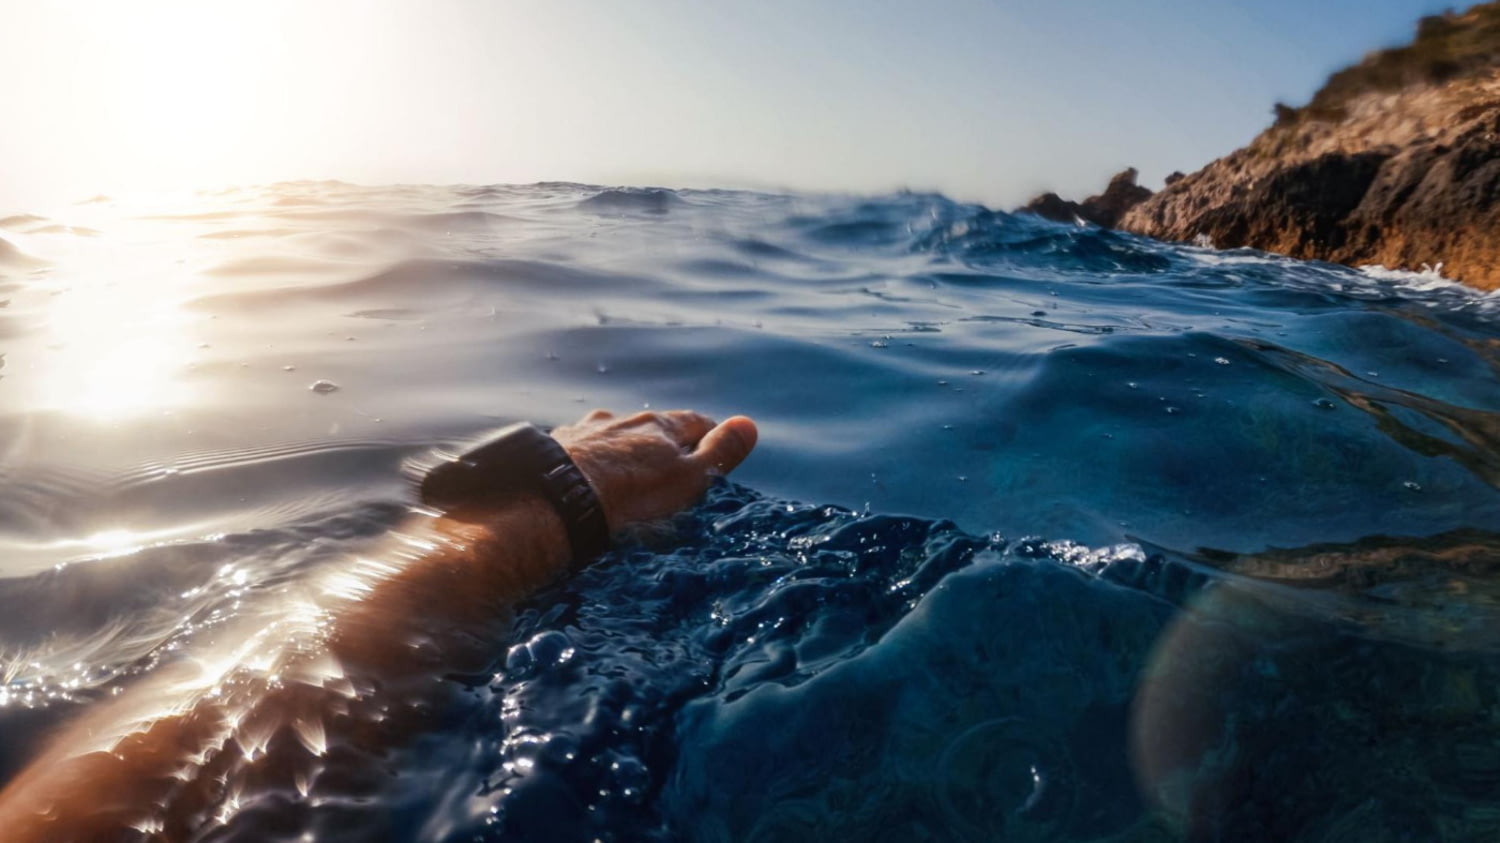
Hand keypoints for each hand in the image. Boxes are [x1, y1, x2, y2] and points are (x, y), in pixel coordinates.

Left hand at [551, 409, 757, 530]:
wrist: (561, 498)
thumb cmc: (633, 492)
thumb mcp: (688, 477)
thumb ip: (719, 452)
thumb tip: (749, 425)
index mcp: (660, 425)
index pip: (695, 422)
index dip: (708, 436)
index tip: (713, 449)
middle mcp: (623, 420)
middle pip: (651, 427)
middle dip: (661, 443)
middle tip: (668, 466)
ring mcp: (586, 431)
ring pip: (612, 434)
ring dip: (621, 448)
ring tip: (623, 472)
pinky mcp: (556, 447)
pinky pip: (579, 448)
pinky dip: (587, 459)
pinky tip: (583, 475)